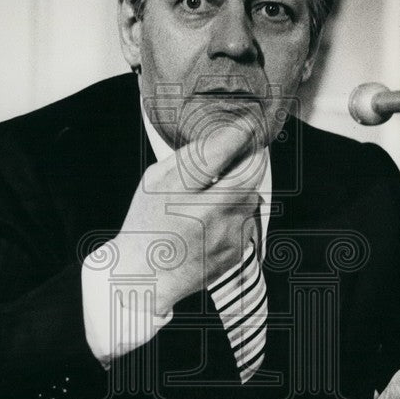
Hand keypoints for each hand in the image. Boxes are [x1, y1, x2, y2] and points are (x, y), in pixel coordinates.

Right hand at [112, 125, 262, 314]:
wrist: (147, 275)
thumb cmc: (147, 223)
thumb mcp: (154, 180)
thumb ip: (188, 157)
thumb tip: (223, 137)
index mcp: (180, 192)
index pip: (218, 152)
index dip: (239, 133)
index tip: (249, 123)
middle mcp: (208, 214)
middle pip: (250, 173)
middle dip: (251, 158)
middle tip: (244, 151)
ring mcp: (226, 236)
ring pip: (252, 196)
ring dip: (242, 187)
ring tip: (215, 195)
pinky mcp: (237, 251)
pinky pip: (248, 219)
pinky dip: (238, 213)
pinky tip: (213, 221)